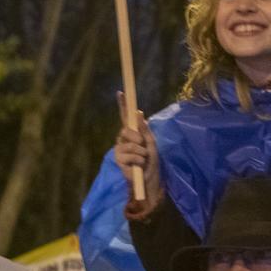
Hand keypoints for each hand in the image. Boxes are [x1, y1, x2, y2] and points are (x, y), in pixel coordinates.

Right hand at [115, 93, 164, 216]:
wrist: (150, 178)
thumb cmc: (151, 160)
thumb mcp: (151, 142)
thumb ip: (144, 129)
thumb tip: (139, 112)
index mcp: (132, 133)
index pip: (126, 117)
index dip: (123, 105)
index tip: (121, 92)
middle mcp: (123, 139)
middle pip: (127, 130)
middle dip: (137, 138)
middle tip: (143, 146)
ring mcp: (119, 149)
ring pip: (130, 144)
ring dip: (141, 152)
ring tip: (143, 159)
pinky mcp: (119, 160)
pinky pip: (130, 155)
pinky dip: (138, 160)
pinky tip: (138, 166)